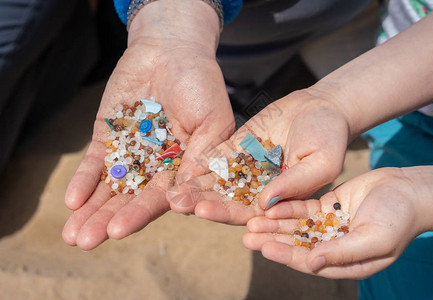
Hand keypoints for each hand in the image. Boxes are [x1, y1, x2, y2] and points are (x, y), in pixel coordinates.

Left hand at [62, 0, 233, 249]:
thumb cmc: (200, 83)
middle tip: (88, 242)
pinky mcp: (110, 139)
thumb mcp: (213, 119)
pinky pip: (96, 163)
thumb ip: (204, 155)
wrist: (171, 49)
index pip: (165, 196)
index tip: (122, 227)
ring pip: (111, 187)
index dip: (144, 211)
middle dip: (110, 219)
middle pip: (133, 199)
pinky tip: (72, 201)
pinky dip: (84, 180)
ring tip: (73, 236)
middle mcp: (157, 167)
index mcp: (185, 168)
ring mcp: (132, 154)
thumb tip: (185, 195)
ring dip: (91, 210)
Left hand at [167, 88, 350, 223]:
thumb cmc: (330, 137)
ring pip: (217, 179)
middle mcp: (257, 188)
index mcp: (278, 200)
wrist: (323, 107)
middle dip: (202, 201)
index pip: (249, 213)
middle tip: (177, 202)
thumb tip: (265, 203)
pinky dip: (200, 160)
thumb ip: (296, 183)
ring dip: (194, 184)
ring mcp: (245, 167)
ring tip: (170, 187)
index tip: (204, 211)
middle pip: (226, 199)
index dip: (226, 213)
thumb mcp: (322, 162)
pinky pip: (217, 154)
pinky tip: (182, 162)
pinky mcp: (237, 146)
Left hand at [243, 167, 432, 278]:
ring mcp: (328, 225)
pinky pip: (303, 210)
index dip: (285, 255)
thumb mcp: (375, 239)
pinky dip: (287, 208)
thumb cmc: (399, 219)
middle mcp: (332, 246)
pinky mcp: (326, 206)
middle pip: (296, 245)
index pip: (309, 262)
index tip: (264, 248)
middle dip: (272, 241)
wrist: (410, 190)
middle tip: (247, 236)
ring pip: (296, 227)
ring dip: (274, 225)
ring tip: (252, 222)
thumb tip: (313, 263)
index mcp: (344, 262)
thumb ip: (344, 252)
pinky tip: (270, 206)